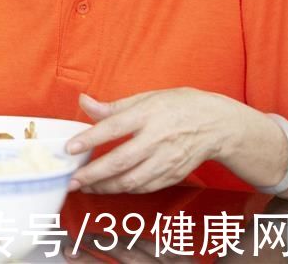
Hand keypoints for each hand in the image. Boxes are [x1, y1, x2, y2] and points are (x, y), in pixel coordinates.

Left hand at [65, 88, 235, 193]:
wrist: (217, 124)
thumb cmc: (177, 106)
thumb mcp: (145, 98)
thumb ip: (112, 106)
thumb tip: (83, 102)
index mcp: (147, 114)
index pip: (114, 127)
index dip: (90, 139)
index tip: (70, 148)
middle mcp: (156, 139)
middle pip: (121, 160)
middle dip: (93, 173)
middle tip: (72, 180)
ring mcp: (166, 160)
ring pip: (132, 180)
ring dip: (106, 186)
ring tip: (85, 187)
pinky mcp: (173, 175)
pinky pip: (145, 187)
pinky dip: (125, 189)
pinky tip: (110, 187)